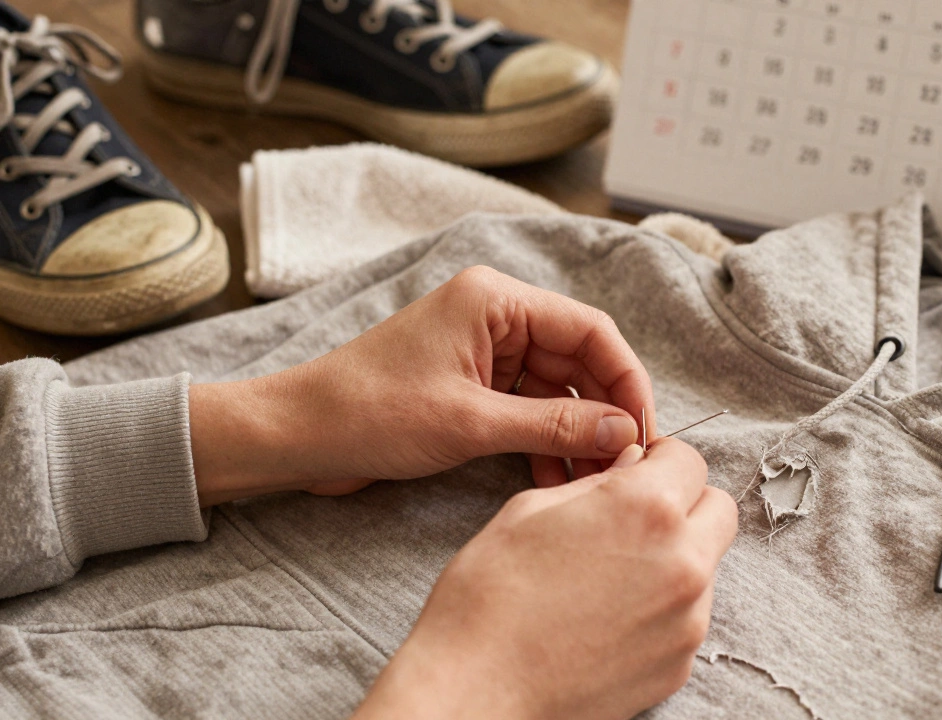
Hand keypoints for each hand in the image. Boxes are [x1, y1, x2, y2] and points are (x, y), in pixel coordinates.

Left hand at [189, 266, 656, 504]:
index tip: (645, 430)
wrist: (295, 438)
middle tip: (623, 465)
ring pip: (557, 391)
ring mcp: (484, 352)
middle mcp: (496, 317)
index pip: (590, 330)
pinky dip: (544, 443)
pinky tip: (555, 480)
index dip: (626, 380)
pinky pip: (528, 410)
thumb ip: (555, 425)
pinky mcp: (471, 386)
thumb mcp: (471, 423)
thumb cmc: (367, 413)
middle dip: (603, 413)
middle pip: (579, 361)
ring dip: (576, 435)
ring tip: (591, 482)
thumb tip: (625, 432)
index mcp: (496, 300)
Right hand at [353, 439, 738, 719]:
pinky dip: (662, 607)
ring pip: (707, 565)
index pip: (690, 460)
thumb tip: (633, 468)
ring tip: (613, 573)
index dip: (660, 459)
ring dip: (675, 556)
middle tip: (635, 516)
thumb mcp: (532, 508)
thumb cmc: (490, 595)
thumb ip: (598, 482)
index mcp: (647, 509)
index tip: (637, 471)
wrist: (476, 689)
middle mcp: (682, 562)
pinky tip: (609, 615)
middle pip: (719, 510)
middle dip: (684, 503)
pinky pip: (687, 616)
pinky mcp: (679, 664)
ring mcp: (687, 620)